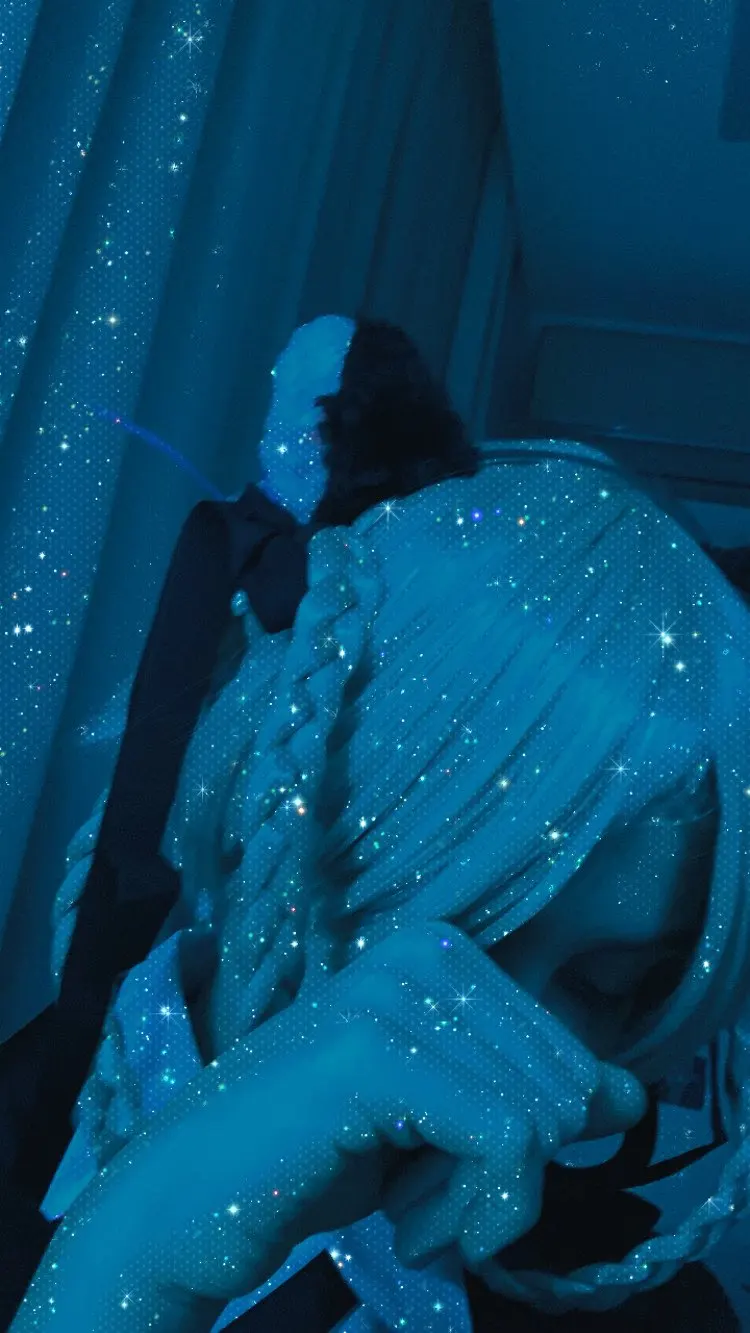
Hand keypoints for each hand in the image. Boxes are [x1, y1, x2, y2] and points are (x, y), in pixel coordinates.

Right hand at [15, 923, 645, 1331]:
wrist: (186, 1201)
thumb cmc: (313, 1157)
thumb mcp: (442, 1121)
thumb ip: (530, 1098)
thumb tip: (631, 1096)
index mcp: (437, 948)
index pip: (566, 1050)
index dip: (536, 1140)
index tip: (467, 1183)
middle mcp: (421, 949)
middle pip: (561, 1084)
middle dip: (512, 1178)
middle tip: (434, 1210)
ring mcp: (393, 992)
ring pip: (538, 1117)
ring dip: (486, 1206)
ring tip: (413, 1220)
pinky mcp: (374, 1050)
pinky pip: (505, 1141)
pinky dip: (474, 1214)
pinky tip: (408, 1233)